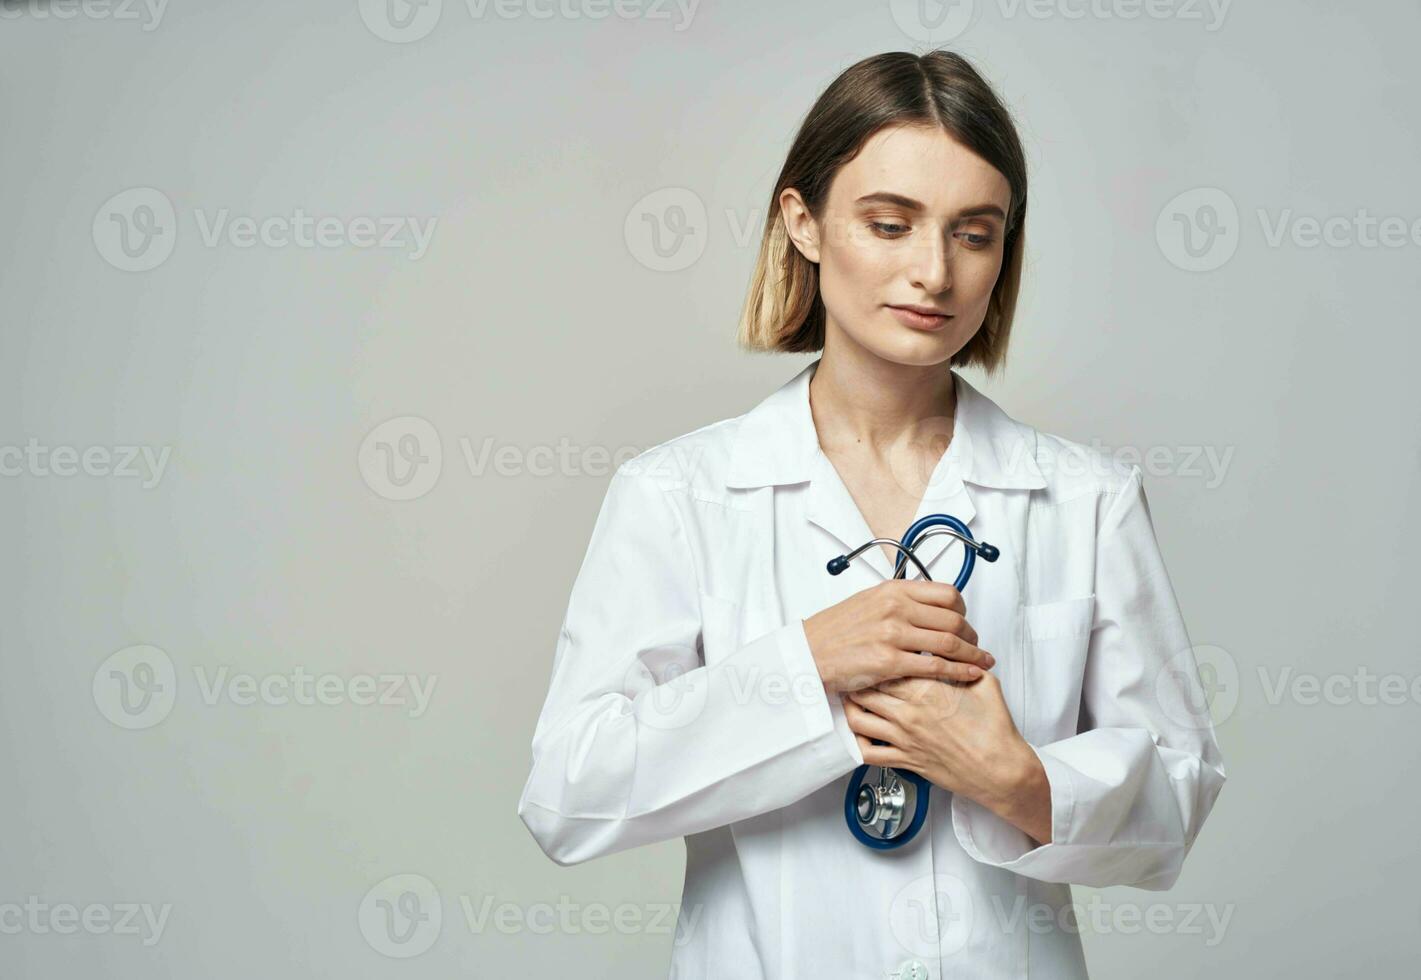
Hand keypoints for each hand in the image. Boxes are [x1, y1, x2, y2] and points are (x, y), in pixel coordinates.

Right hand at [802, 579, 995, 694]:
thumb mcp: (869, 601)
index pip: (947, 594)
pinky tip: (970, 674)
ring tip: (982, 662)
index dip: (964, 611)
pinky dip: (959, 671)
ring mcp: (893, 634)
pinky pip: (935, 666)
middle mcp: (895, 608)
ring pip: (950, 642)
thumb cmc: (836, 631)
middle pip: (954, 619)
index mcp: (893, 590)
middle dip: (973, 636)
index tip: (966, 622)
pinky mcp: (889, 661)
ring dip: (973, 654)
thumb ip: (899, 601)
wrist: (809, 652)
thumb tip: (927, 606)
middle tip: (977, 646)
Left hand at [843, 671, 1052, 844]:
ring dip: (850, 707)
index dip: (876, 657)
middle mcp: (909, 713)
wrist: (1000, 768)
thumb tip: (953, 648)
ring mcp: (904, 738)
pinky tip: (859, 732)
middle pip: (866, 689)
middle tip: (853, 672)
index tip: (873, 651)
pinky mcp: (905, 761)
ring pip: (859, 719)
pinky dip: (856, 742)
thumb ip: (964, 663)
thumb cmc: (994, 729)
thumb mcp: (985, 683)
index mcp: (927, 690)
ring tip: (849, 698)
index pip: (888, 666)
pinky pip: (868, 753)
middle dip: (857, 679)